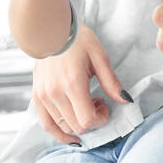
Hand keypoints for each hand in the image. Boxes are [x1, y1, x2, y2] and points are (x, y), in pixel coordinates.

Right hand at [30, 24, 127, 142]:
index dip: (101, 120)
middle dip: (92, 121)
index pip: (87, 120)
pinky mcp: (36, 97)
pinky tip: (71, 133)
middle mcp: (55, 94)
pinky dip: (59, 132)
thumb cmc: (78, 40)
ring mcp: (43, 97)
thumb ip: (111, 82)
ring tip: (85, 105)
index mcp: (72, 84)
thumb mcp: (100, 57)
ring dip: (78, 124)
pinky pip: (46, 124)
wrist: (50, 29)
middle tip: (98, 103)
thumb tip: (126, 100)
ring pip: (63, 127)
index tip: (105, 105)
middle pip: (77, 126)